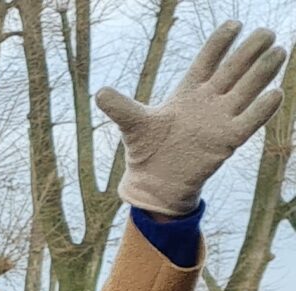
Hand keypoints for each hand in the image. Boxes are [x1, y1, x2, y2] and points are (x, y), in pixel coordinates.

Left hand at [97, 22, 284, 215]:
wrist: (156, 181)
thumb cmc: (147, 149)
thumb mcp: (132, 125)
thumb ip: (120, 107)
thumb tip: (99, 93)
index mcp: (187, 92)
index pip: (207, 61)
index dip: (220, 43)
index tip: (234, 23)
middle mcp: (209, 101)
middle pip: (233, 70)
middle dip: (249, 51)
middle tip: (266, 32)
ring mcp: (220, 118)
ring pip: (246, 89)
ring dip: (262, 72)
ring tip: (278, 51)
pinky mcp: (227, 139)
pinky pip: (249, 121)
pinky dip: (262, 109)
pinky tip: (276, 93)